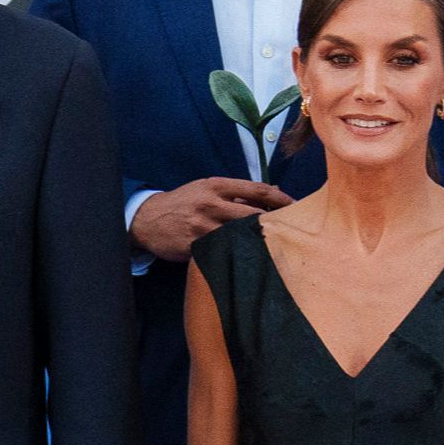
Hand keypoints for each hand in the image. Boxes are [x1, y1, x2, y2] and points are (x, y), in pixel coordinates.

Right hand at [131, 177, 289, 263]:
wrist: (147, 218)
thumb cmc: (184, 202)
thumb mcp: (207, 188)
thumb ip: (238, 192)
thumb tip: (274, 193)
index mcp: (216, 185)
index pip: (257, 190)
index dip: (280, 199)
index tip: (296, 206)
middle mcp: (210, 203)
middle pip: (253, 214)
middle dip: (275, 222)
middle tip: (293, 230)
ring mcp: (202, 226)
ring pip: (239, 235)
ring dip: (258, 241)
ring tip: (275, 246)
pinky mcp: (195, 246)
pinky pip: (222, 251)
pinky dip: (237, 253)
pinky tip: (249, 258)